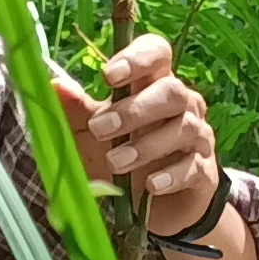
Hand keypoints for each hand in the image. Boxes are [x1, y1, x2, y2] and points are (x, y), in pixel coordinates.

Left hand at [55, 33, 221, 232]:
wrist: (155, 206)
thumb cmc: (122, 159)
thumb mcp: (93, 134)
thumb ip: (78, 111)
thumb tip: (54, 86)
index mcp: (154, 85)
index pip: (157, 53)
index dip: (137, 58)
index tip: (108, 76)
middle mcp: (182, 105)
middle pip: (172, 91)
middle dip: (135, 109)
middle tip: (100, 128)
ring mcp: (197, 137)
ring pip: (184, 128)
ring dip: (147, 145)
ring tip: (115, 162)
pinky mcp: (204, 172)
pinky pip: (194, 167)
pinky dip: (172, 175)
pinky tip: (151, 185)